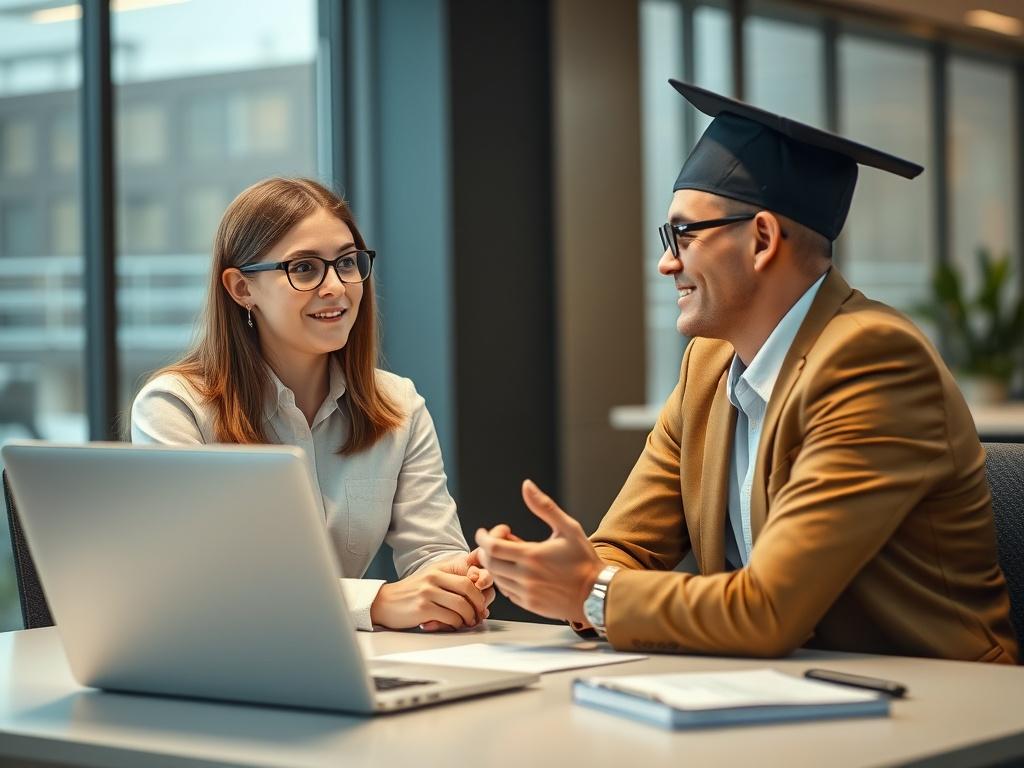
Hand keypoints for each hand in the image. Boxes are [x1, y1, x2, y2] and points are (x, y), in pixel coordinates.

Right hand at [370, 558, 489, 630]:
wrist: (385, 603)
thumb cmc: (412, 594)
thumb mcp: (432, 579)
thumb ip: (453, 581)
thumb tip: (480, 591)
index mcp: (440, 568)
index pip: (470, 572)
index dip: (482, 586)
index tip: (484, 599)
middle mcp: (434, 576)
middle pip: (469, 587)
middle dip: (479, 603)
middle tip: (480, 613)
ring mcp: (428, 592)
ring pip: (461, 605)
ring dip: (469, 617)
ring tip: (469, 621)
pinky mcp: (423, 608)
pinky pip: (450, 617)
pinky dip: (457, 624)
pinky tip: (454, 625)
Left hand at [475, 479, 603, 623]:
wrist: (597, 593)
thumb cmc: (584, 559)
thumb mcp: (568, 528)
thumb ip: (544, 506)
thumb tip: (527, 485)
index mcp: (532, 556)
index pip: (491, 547)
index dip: (482, 537)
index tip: (484, 532)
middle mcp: (525, 576)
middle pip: (489, 563)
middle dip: (486, 549)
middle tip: (497, 541)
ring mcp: (526, 593)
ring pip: (496, 578)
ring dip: (496, 564)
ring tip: (510, 554)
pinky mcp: (529, 605)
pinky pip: (506, 591)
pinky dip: (505, 579)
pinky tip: (517, 570)